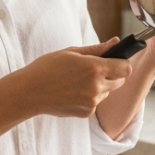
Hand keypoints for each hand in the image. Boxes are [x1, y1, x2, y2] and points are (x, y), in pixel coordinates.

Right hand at [11, 39, 132, 117]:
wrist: (29, 92)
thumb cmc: (47, 68)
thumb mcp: (71, 52)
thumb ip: (97, 48)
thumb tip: (116, 42)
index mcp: (94, 68)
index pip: (125, 68)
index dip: (123, 63)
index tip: (116, 61)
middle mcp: (96, 86)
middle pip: (120, 81)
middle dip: (112, 75)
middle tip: (94, 70)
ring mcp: (92, 102)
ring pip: (107, 93)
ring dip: (100, 87)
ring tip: (78, 82)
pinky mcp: (86, 113)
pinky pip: (96, 103)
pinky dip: (89, 98)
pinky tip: (72, 92)